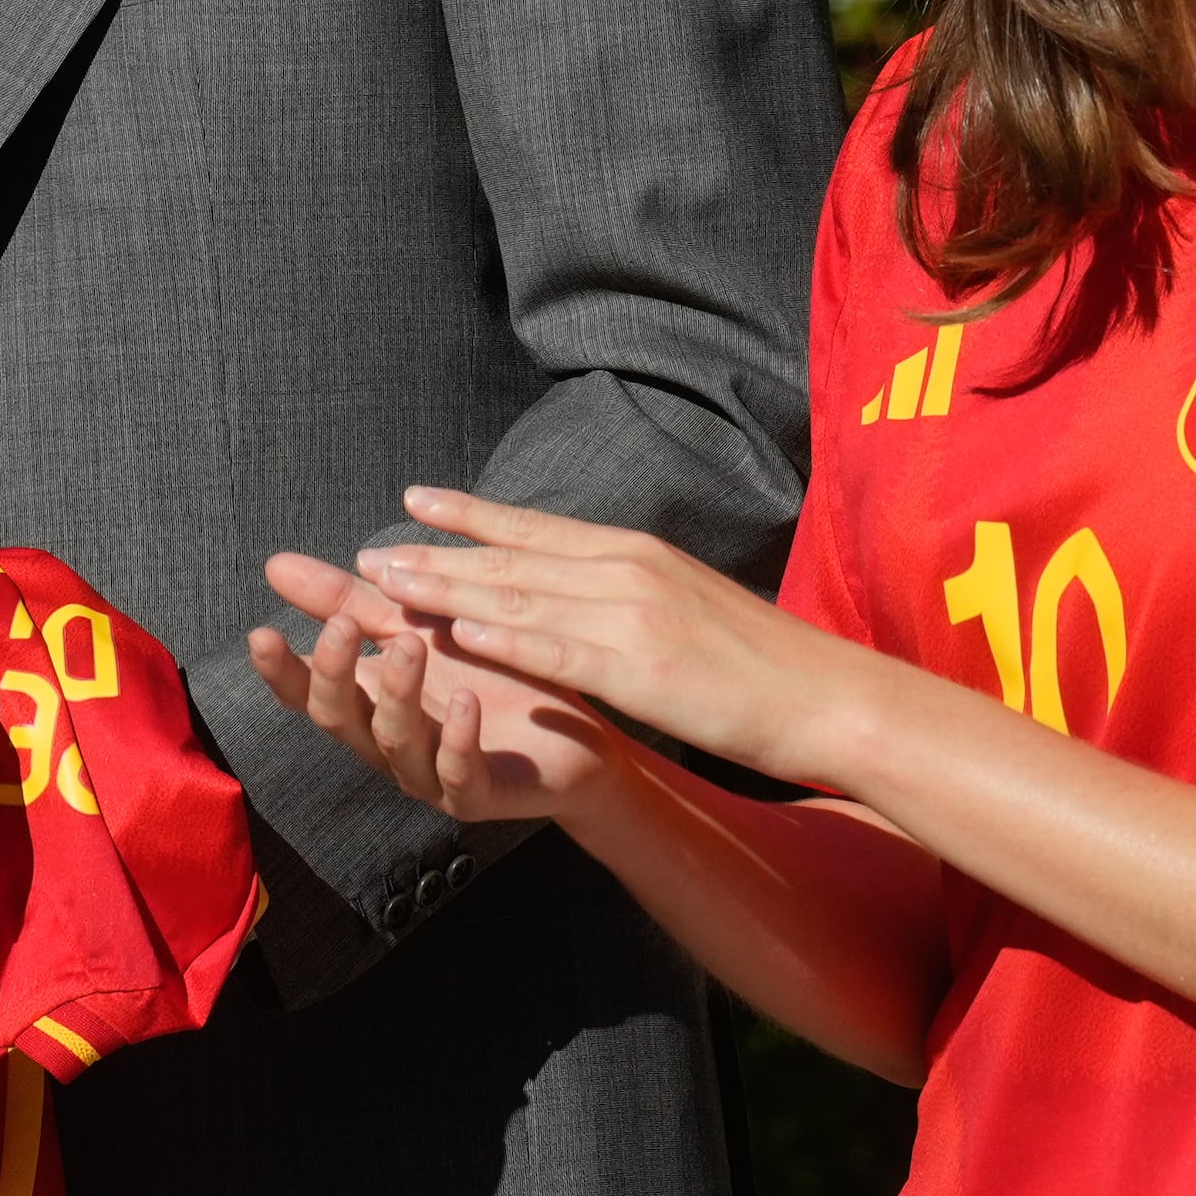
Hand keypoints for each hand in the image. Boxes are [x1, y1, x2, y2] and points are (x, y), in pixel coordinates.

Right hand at [253, 553, 628, 823]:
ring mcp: (430, 774)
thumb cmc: (488, 678)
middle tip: (342, 627)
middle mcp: (389, 743)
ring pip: (397, 743)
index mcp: (370, 702)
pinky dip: (458, 739)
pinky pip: (459, 774)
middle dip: (334, 675)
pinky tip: (467, 704)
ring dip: (399, 693)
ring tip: (411, 646)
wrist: (574, 739)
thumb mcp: (417, 627)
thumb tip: (276, 564)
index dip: (281, 670)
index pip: (308, 692)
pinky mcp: (478, 795)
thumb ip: (349, 602)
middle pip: (341, 720)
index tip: (260, 634)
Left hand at [344, 487, 869, 787]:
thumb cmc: (760, 661)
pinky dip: (508, 637)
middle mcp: (627, 571)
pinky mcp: (643, 669)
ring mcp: (633, 617)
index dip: (469, 515)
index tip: (412, 501)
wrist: (826, 694)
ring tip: (388, 584)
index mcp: (635, 553)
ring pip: (522, 597)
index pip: (534, 528)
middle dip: (435, 554)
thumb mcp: (687, 603)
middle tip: (368, 552)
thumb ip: (631, 589)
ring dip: (448, 589)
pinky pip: (561, 651)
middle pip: (512, 559)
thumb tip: (584, 583)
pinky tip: (462, 632)